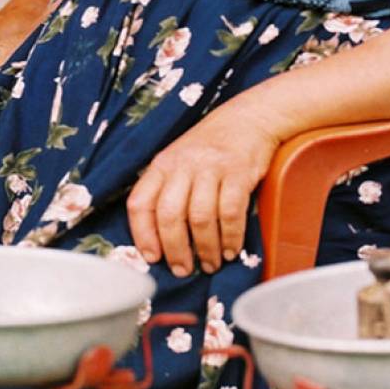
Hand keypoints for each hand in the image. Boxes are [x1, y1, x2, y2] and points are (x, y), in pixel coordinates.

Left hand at [126, 102, 281, 277]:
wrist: (248, 118)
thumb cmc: (210, 146)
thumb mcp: (179, 160)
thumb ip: (168, 190)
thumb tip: (160, 239)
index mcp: (162, 164)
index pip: (140, 202)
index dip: (142, 234)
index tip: (152, 257)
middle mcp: (183, 165)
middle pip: (170, 215)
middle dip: (176, 250)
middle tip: (184, 270)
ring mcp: (211, 167)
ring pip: (201, 218)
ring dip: (206, 249)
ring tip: (211, 264)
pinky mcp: (238, 172)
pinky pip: (230, 212)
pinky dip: (230, 237)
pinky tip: (231, 249)